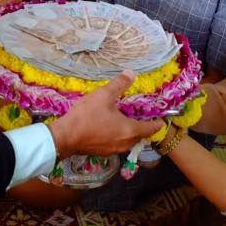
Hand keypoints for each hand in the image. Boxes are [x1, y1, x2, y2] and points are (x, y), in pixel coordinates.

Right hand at [47, 72, 161, 157]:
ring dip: (130, 132)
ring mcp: (114, 150)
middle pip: (141, 136)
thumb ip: (119, 84)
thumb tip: (132, 73)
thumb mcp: (103, 96)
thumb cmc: (87, 116)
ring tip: (125, 120)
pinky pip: (118, 144)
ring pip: (129, 141)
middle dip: (143, 127)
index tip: (160, 117)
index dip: (157, 122)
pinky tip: (109, 128)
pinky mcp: (103, 153)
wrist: (65, 137)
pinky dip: (119, 136)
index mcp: (130, 130)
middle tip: (141, 115)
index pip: (151, 129)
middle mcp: (126, 143)